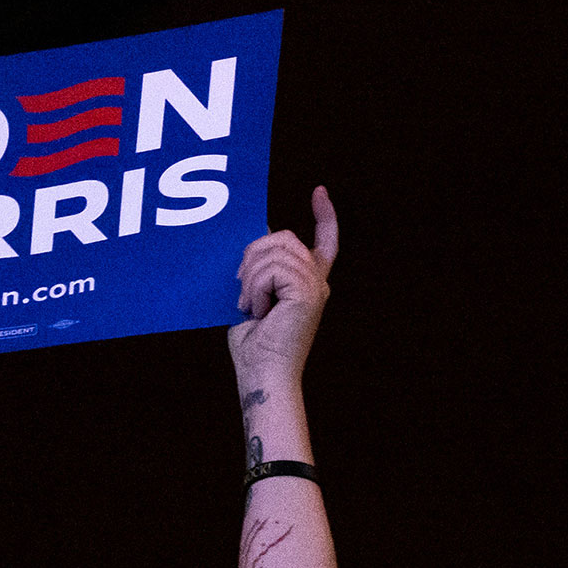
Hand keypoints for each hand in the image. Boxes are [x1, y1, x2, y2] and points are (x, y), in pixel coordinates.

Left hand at [228, 186, 338, 387]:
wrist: (261, 373)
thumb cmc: (254, 344)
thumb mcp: (254, 294)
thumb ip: (261, 266)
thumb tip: (259, 231)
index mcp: (307, 283)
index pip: (325, 242)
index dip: (325, 216)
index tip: (320, 193)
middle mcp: (318, 282)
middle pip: (284, 237)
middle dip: (253, 255)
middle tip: (242, 291)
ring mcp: (315, 286)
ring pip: (274, 251)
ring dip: (250, 278)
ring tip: (249, 306)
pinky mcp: (308, 293)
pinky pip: (272, 268)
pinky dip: (255, 288)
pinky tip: (257, 311)